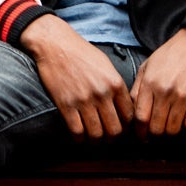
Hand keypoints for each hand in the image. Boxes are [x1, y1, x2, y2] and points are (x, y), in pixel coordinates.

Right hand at [19, 14, 135, 138]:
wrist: (56, 44)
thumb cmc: (81, 53)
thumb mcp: (106, 65)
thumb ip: (116, 86)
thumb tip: (124, 107)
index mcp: (115, 83)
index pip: (129, 116)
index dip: (126, 126)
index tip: (120, 128)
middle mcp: (102, 93)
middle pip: (115, 130)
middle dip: (112, 138)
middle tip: (107, 138)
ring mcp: (83, 100)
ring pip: (96, 134)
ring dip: (96, 141)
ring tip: (93, 139)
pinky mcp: (66, 104)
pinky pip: (77, 131)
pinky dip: (79, 139)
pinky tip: (79, 136)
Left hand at [131, 28, 185, 137]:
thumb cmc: (172, 54)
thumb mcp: (148, 65)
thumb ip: (138, 87)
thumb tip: (132, 109)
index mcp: (150, 83)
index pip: (141, 117)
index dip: (140, 131)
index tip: (142, 136)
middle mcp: (165, 91)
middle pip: (157, 128)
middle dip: (156, 132)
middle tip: (158, 129)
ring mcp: (183, 96)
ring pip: (173, 129)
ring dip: (171, 129)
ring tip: (171, 121)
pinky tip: (185, 115)